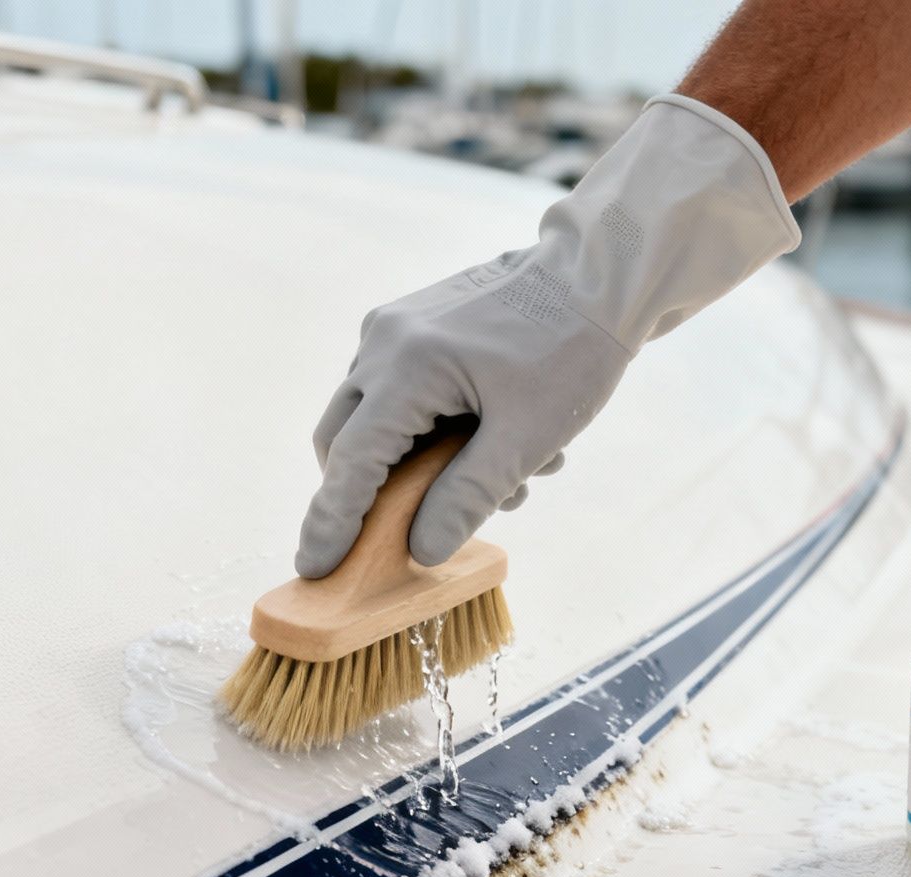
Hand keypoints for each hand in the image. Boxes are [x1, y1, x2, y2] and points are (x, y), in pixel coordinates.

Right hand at [295, 96, 801, 579]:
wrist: (597, 274)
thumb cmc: (571, 349)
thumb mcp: (527, 438)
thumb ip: (467, 497)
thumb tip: (420, 549)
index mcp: (407, 366)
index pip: (351, 462)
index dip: (332, 521)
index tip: (313, 568)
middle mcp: (384, 342)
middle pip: (346, 441)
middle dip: (375, 497)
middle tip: (414, 539)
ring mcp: (393, 329)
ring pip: (375, 421)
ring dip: (422, 466)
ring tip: (512, 480)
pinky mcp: (412, 326)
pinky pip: (400, 394)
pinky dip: (433, 432)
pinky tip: (499, 441)